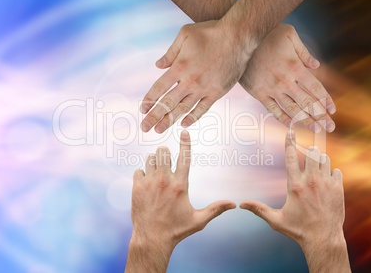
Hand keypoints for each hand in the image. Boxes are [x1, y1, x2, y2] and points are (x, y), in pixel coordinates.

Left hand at [131, 131, 235, 248]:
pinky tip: (147, 184)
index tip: (184, 131)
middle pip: (163, 151)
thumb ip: (216, 209)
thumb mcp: (199, 220)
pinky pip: (138, 170)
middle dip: (165, 154)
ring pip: (150, 158)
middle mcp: (164, 180)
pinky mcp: (136, 187)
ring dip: (154, 163)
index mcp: (181, 185)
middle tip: (167, 164)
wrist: (152, 239)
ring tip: (157, 174)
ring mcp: (149, 183)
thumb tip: (234, 204)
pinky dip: (142, 174)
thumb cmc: (177, 230)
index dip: (185, 143)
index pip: (185, 157)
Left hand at [140, 20, 250, 132]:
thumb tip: (158, 66)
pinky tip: (183, 124)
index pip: (160, 88)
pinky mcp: (217, 92)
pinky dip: (193, 117)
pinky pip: (203, 109)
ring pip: (183, 109)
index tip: (142, 109)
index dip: (149, 100)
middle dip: (154, 116)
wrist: (238, 37)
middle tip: (145, 128)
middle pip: (168, 103)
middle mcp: (190, 81)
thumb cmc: (210, 32)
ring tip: (159, 130)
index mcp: (180, 67)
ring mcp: (204, 88)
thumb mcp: (185, 34)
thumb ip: (170, 52)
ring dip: (170, 120)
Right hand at [240, 24, 335, 132]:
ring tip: (316, 130)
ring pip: (292, 110)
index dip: (325, 101)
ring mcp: (271, 89)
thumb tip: (316, 66)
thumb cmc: (266, 35)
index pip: (315, 88)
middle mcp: (285, 81)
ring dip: (306, 121)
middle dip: (320, 116)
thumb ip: (304, 52)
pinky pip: (273, 109)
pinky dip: (283, 119)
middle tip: (330, 127)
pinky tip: (291, 126)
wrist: (240, 41)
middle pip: (307, 103)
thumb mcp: (289, 35)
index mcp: (295, 67)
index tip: (332, 110)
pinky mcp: (258, 93)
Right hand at [240, 130, 349, 271]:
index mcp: (295, 185)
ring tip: (316, 169)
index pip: (291, 157)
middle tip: (307, 155)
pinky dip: (332, 172)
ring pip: (325, 160)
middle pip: (311, 153)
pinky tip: (327, 181)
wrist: (323, 239)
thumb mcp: (276, 220)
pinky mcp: (338, 189)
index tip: (290, 132)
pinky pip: (337, 171)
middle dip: (308, 151)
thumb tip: (241, 205)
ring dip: (320, 161)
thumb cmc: (298, 230)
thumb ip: (258, 209)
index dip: (289, 143)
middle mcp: (311, 181)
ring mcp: (326, 184)